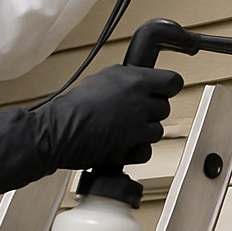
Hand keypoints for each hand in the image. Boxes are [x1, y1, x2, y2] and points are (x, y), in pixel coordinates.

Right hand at [0, 64, 183, 197]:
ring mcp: (137, 126)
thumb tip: (141, 83)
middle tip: (135, 113)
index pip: (173, 82)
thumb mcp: (103, 80)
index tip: (164, 90)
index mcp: (134, 80)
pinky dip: (136, 150)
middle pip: (165, 108)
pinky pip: (146, 151)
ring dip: (144, 132)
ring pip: (157, 130)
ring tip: (123, 129)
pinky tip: (122, 144)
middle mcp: (140, 102)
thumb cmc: (74, 105)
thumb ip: (127, 81)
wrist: (58, 131)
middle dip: (152, 112)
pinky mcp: (130, 148)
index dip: (168, 87)